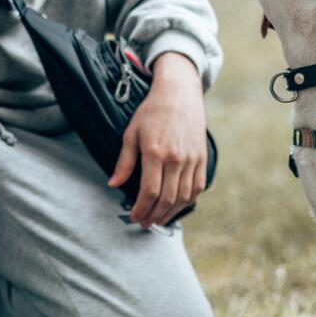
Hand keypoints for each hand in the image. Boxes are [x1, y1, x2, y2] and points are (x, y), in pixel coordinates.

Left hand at [108, 52, 207, 227]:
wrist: (180, 93)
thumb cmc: (152, 111)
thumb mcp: (131, 133)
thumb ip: (124, 162)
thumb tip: (113, 184)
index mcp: (156, 152)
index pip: (150, 191)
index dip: (141, 208)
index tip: (134, 216)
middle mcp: (176, 158)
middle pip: (167, 198)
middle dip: (154, 215)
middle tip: (144, 223)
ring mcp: (191, 159)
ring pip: (183, 197)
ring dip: (170, 213)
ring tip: (158, 219)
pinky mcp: (202, 158)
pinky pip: (197, 187)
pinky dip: (187, 201)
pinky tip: (176, 206)